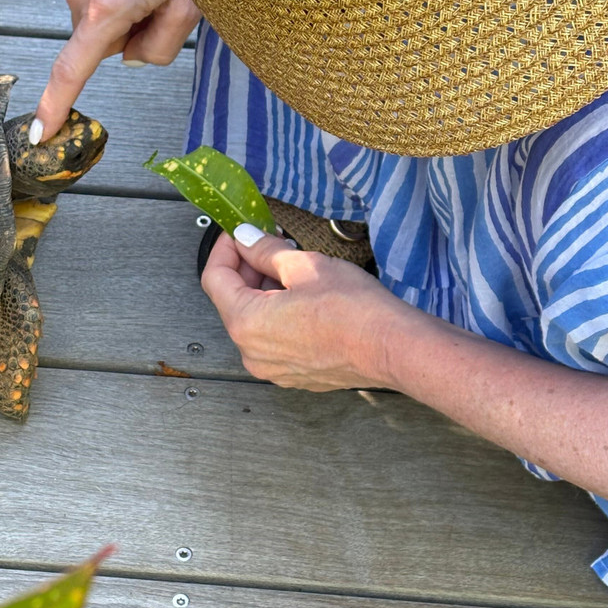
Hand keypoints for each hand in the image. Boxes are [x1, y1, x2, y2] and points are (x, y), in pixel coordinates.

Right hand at [32, 0, 200, 141]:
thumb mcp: (189, 6)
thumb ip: (160, 48)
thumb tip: (131, 59)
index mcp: (107, 9)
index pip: (73, 71)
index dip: (56, 105)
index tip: (43, 131)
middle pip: (95, 37)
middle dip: (121, 29)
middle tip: (154, 1)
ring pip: (88, 6)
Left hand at [200, 226, 405, 390]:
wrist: (393, 348)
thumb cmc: (354, 310)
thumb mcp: (304, 265)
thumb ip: (265, 250)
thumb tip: (246, 238)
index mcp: (246, 323)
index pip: (214, 278)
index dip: (225, 249)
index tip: (238, 232)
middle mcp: (252, 352)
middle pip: (233, 300)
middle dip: (248, 268)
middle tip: (269, 243)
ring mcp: (272, 368)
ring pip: (254, 320)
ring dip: (264, 290)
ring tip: (292, 268)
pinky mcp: (294, 374)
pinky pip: (273, 339)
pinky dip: (278, 314)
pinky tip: (303, 297)